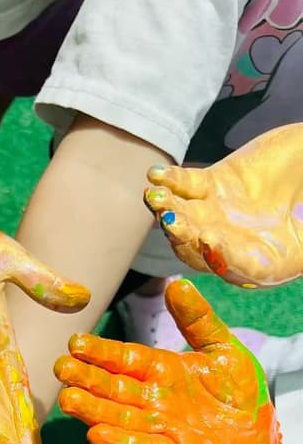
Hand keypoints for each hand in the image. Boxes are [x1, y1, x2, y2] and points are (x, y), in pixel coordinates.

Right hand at [56, 279, 281, 443]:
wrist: (260, 434)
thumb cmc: (240, 390)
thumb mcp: (223, 348)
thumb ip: (198, 320)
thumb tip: (177, 284)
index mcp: (160, 369)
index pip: (124, 359)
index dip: (100, 352)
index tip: (75, 343)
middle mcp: (152, 398)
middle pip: (114, 388)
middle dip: (86, 379)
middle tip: (60, 369)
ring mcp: (160, 427)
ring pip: (120, 417)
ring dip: (93, 411)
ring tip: (68, 401)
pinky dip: (121, 443)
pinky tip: (97, 435)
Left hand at [144, 126, 302, 286]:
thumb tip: (300, 219)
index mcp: (268, 263)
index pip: (239, 268)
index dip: (223, 257)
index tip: (211, 240)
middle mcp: (237, 245)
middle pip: (202, 249)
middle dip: (185, 236)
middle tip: (172, 220)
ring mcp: (221, 216)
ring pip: (187, 219)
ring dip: (168, 210)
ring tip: (155, 198)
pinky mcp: (213, 186)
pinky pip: (185, 188)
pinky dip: (171, 181)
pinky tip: (157, 175)